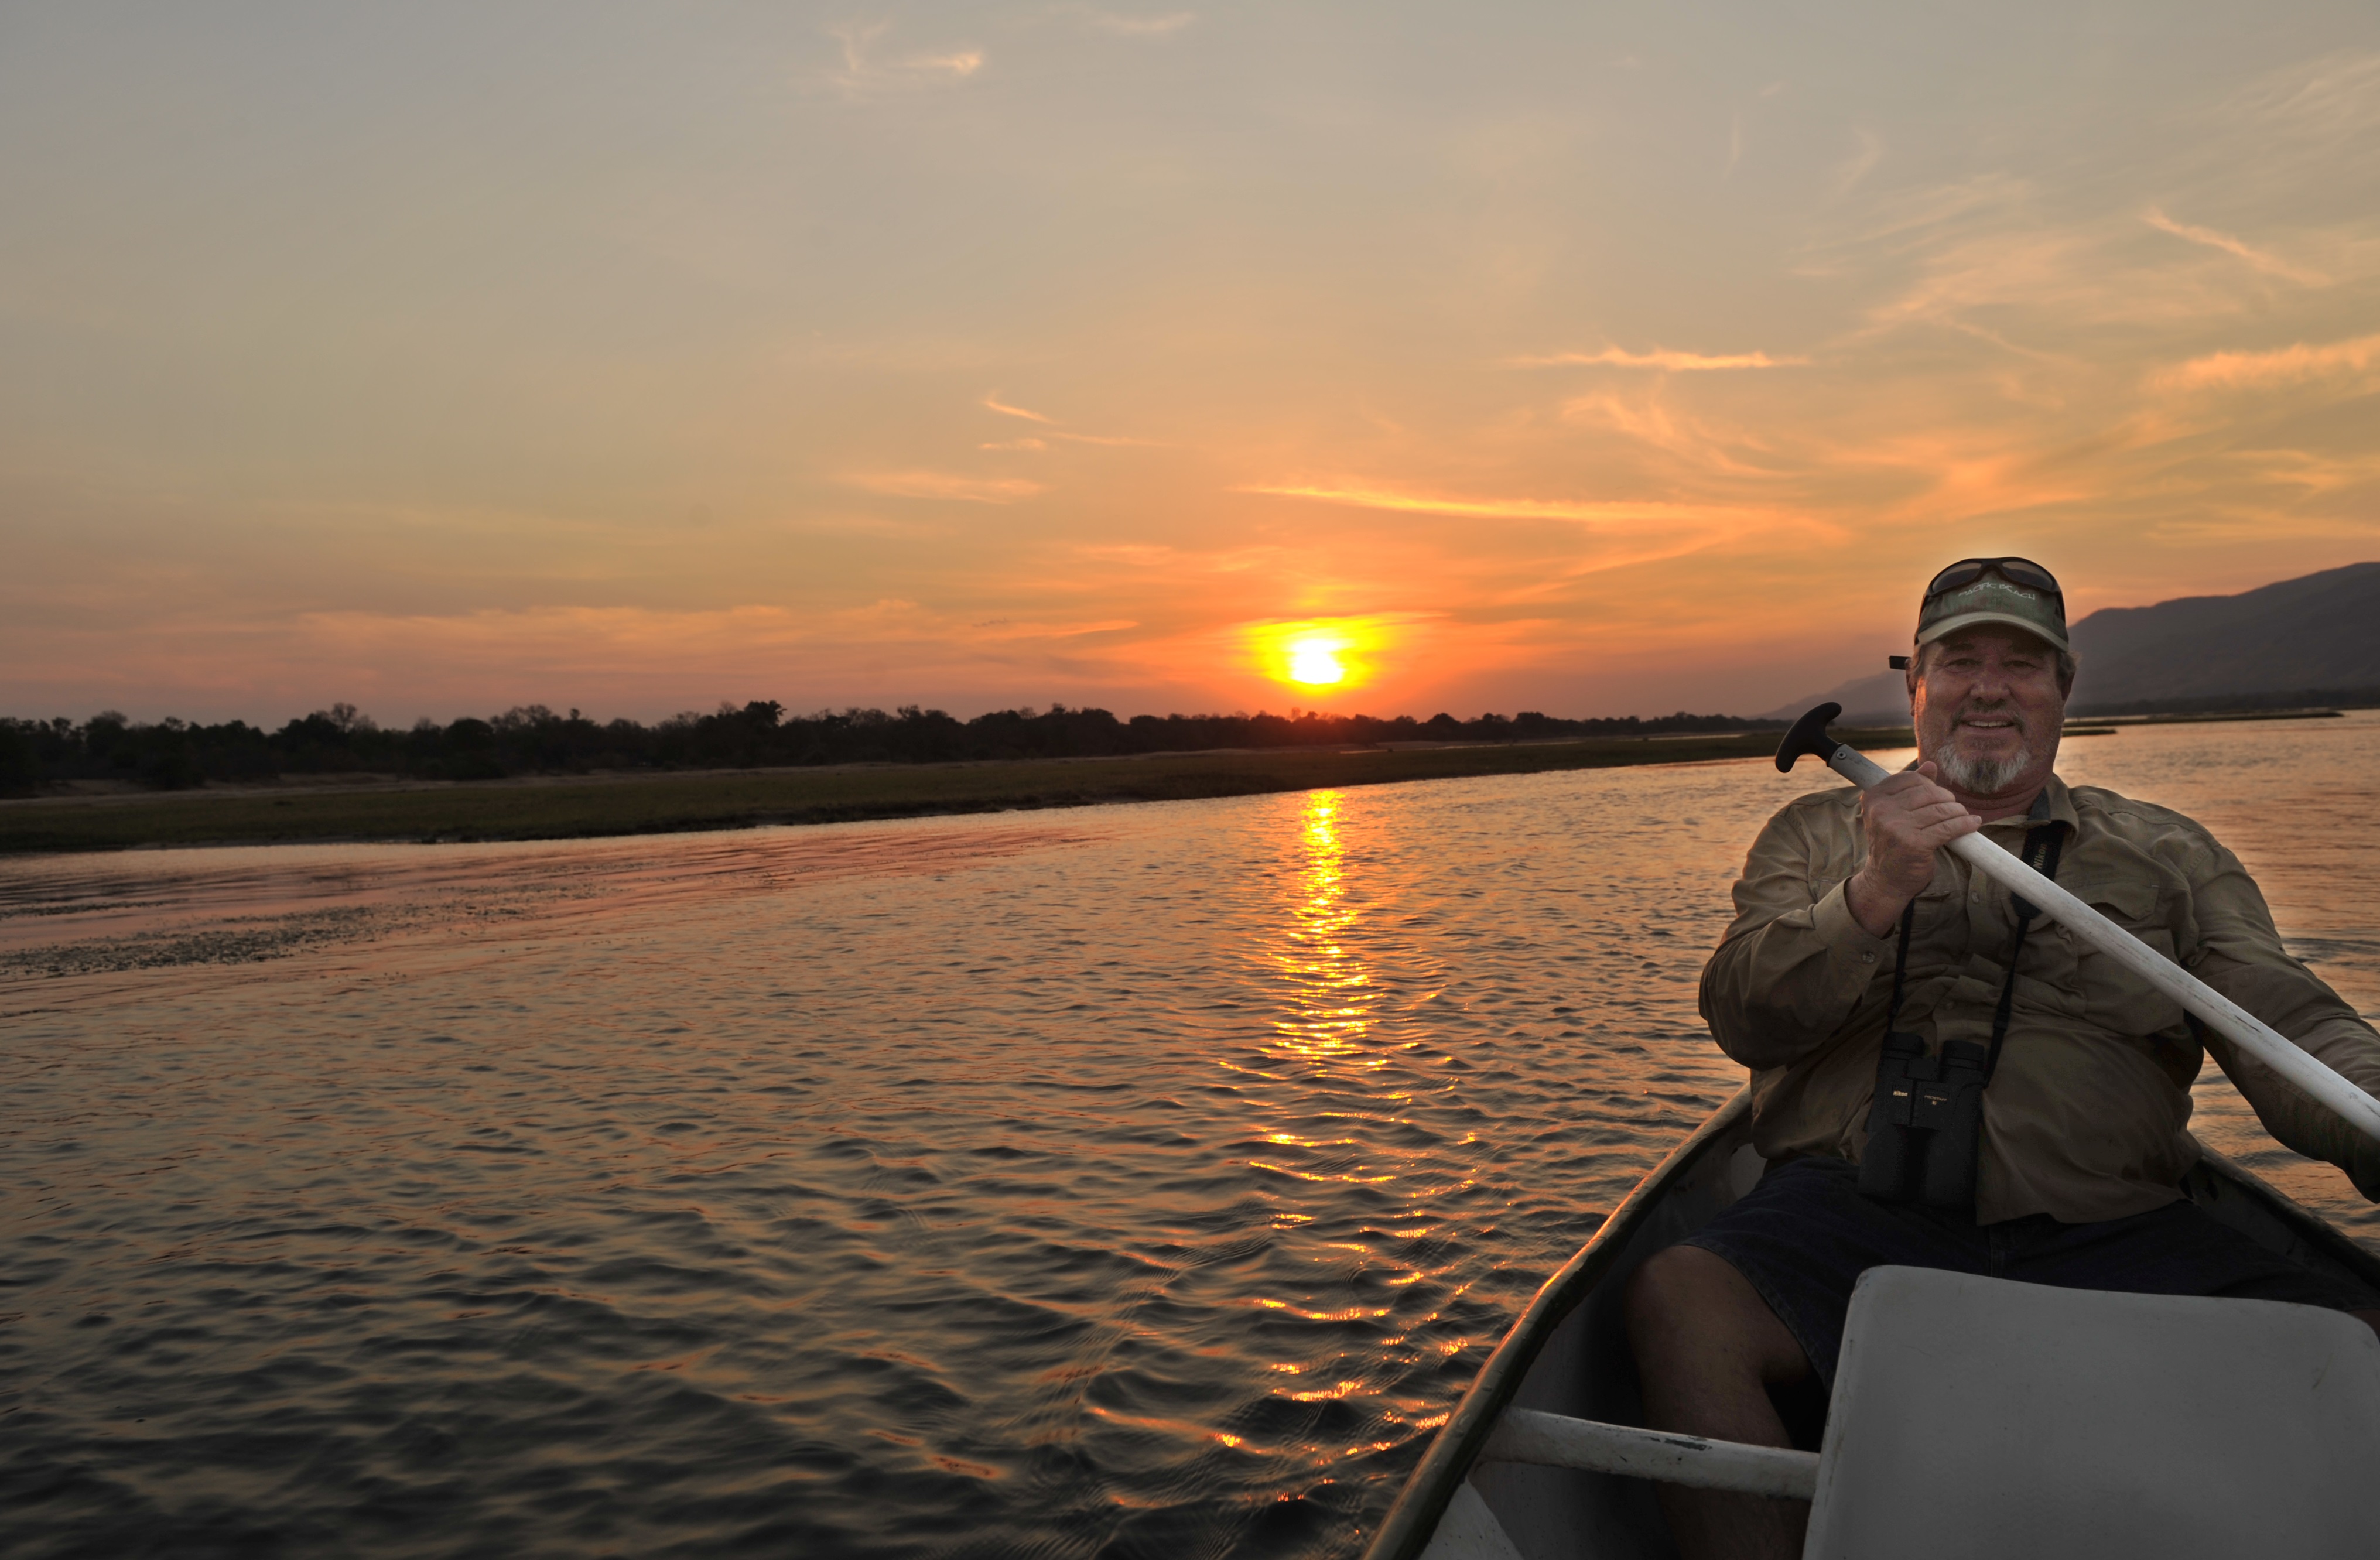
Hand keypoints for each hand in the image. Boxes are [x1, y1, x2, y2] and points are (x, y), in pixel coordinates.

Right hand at [1845, 763, 1978, 936]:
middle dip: (1947, 799)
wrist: (1885, 880)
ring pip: (1941, 810)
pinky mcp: (1914, 844)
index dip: (1929, 785)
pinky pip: (1948, 828)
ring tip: (1964, 816)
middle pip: (1928, 793)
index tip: (1937, 797)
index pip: (1910, 779)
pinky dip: (1965, 824)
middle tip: (1954, 809)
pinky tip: (1972, 824)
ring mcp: (1897, 827)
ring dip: (1958, 812)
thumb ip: (1909, 789)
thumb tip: (1930, 765)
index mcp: (1873, 798)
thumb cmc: (1892, 844)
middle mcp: (1882, 811)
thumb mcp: (1893, 813)